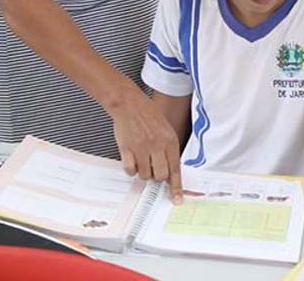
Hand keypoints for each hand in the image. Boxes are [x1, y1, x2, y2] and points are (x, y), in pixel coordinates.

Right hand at [112, 88, 182, 203]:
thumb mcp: (166, 130)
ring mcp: (141, 148)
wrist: (130, 104)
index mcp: (170, 141)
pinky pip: (130, 170)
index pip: (175, 170)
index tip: (176, 199)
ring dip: (143, 172)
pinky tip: (132, 160)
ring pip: (144, 175)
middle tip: (153, 168)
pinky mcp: (127, 149)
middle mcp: (157, 146)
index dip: (176, 187)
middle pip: (160, 176)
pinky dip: (131, 169)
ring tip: (142, 160)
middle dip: (157, 177)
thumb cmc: (148, 116)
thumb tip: (170, 172)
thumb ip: (169, 150)